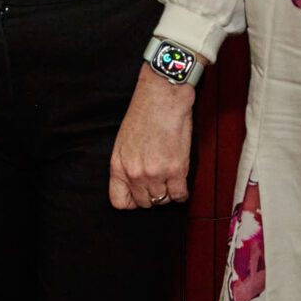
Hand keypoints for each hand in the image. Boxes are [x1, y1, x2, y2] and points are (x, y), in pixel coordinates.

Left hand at [108, 66, 193, 209]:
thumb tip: (134, 182)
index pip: (119, 201)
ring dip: (167, 192)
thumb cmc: (144, 113)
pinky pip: (179, 195)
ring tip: (170, 180)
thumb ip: (126, 164)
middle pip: (144, 202)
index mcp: (118, 166)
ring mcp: (155, 174)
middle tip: (159, 183)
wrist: (162, 97)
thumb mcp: (123, 141)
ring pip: (162, 200)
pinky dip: (182, 193)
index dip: (132, 201)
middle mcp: (135, 173)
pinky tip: (181, 183)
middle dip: (152, 195)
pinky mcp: (176, 170)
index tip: (140, 194)